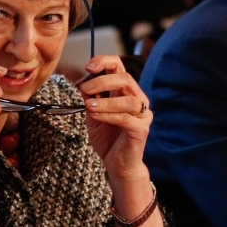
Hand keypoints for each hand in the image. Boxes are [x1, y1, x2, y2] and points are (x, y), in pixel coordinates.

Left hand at [78, 56, 150, 180]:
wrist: (117, 164)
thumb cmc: (107, 138)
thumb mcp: (93, 114)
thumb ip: (91, 99)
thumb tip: (83, 84)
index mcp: (126, 92)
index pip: (119, 67)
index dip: (105, 62)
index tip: (88, 67)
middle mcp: (138, 99)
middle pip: (125, 79)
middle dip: (103, 81)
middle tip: (85, 89)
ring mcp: (142, 114)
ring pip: (128, 100)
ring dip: (105, 101)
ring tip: (89, 106)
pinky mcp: (141, 129)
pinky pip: (125, 118)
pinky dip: (108, 115)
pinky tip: (95, 116)